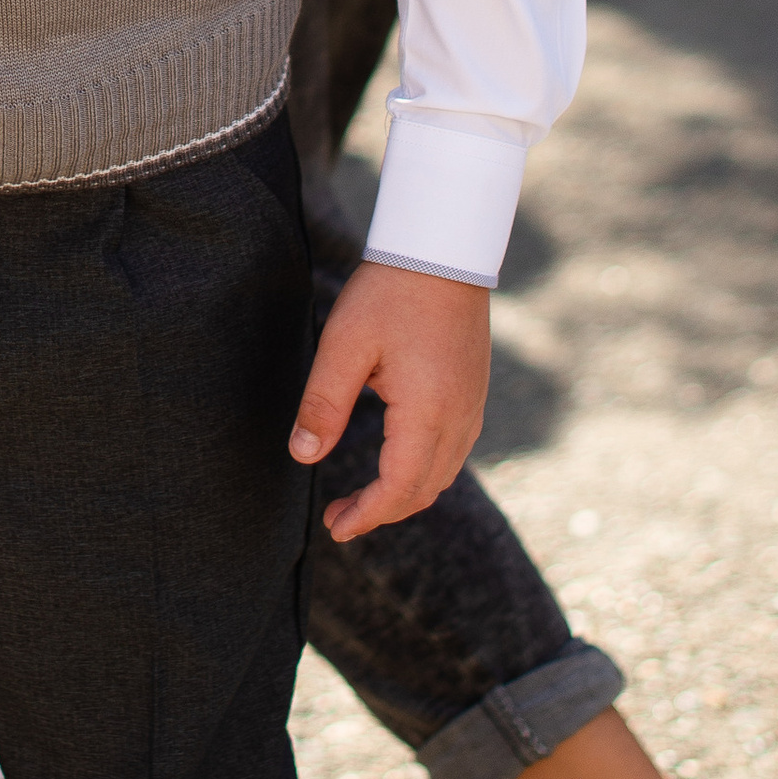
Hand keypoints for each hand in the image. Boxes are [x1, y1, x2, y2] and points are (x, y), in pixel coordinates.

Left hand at [291, 262, 489, 542]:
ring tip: (363, 498)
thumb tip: (303, 455)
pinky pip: (454, 450)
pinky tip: (398, 462)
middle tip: (339, 517)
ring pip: (442, 474)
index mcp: (427, 413)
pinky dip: (424, 471)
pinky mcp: (474, 391)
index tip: (335, 528)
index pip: (398, 488)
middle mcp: (459, 418)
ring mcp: (473, 406)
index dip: (366, 514)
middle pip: (423, 490)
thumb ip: (324, 404)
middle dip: (381, 512)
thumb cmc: (390, 292)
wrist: (445, 250)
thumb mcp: (344, 345)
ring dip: (404, 494)